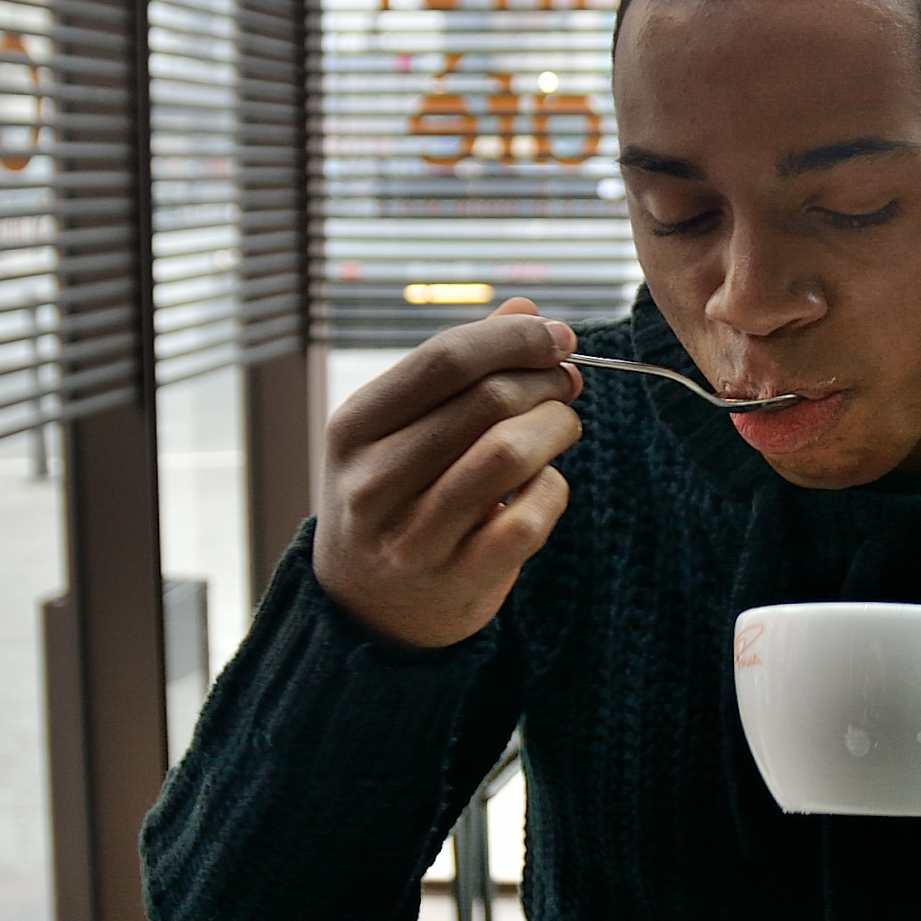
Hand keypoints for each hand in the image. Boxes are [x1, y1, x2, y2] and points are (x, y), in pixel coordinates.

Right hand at [313, 298, 582, 648]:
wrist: (368, 610)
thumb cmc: (397, 496)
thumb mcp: (403, 429)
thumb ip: (461, 369)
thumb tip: (528, 310)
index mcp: (353, 428)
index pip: (445, 358)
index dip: (514, 339)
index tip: (556, 337)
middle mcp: (373, 482)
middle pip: (487, 401)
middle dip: (546, 380)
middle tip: (567, 382)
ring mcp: (413, 536)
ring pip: (510, 453)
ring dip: (556, 427)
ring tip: (561, 426)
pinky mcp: (458, 579)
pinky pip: (530, 515)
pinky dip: (553, 488)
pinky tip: (544, 484)